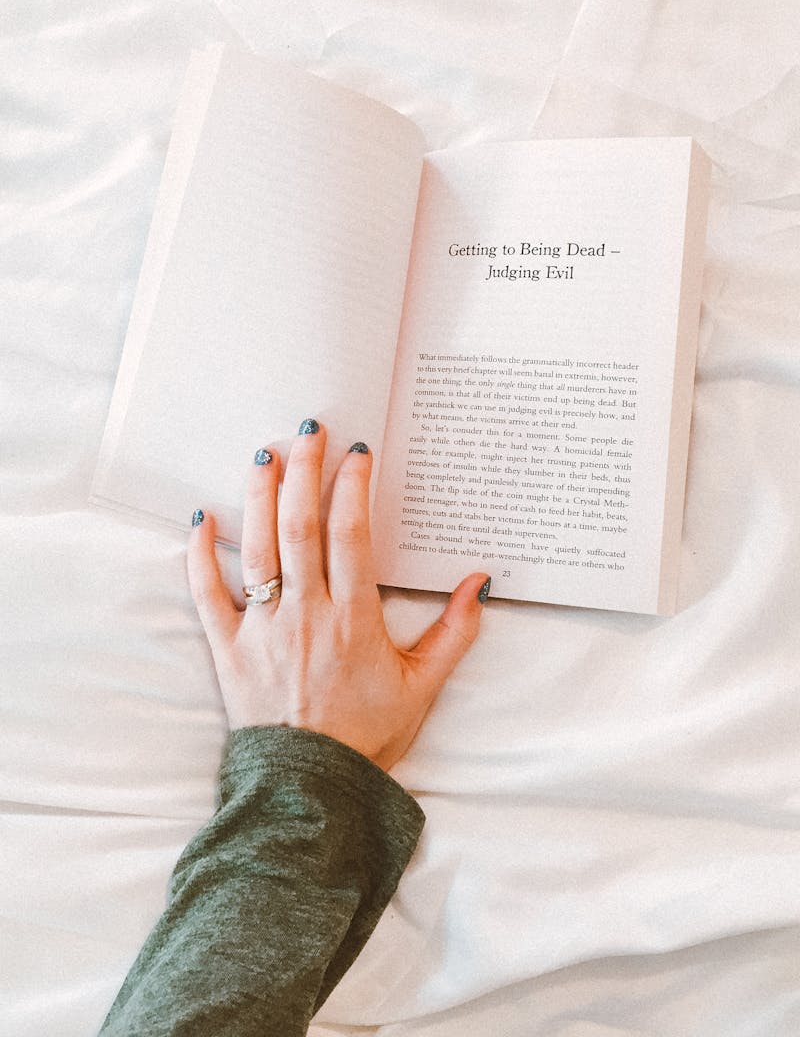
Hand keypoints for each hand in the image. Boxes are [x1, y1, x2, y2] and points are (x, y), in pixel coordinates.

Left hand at [187, 420, 489, 771]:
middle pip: (300, 525)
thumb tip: (480, 584)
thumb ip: (455, 632)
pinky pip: (207, 594)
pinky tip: (203, 518)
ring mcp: (263, 628)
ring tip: (264, 454)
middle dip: (303, 470)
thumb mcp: (424, 687)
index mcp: (354, 617)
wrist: (311, 788)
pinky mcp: (229, 648)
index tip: (356, 454)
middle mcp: (306, 612)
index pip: (350, 534)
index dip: (352, 487)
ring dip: (258, 495)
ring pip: (257, 547)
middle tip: (308, 430)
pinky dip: (202, 555)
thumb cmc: (367, 736)